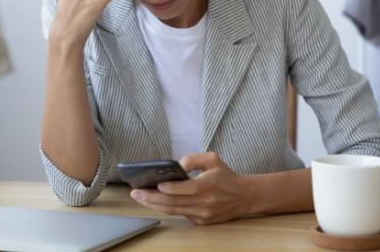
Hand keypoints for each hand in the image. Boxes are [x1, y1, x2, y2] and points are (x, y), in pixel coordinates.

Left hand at [129, 152, 252, 224]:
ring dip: (154, 205)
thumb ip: (193, 159)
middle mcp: (205, 202)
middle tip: (135, 192)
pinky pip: (181, 214)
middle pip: (173, 202)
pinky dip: (166, 209)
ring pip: (174, 211)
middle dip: (152, 198)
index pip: (185, 189)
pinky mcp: (202, 221)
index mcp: (208, 185)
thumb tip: (176, 166)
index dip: (169, 188)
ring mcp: (203, 214)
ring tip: (139, 198)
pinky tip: (155, 202)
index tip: (155, 184)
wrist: (244, 196)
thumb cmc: (225, 175)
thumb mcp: (212, 158)